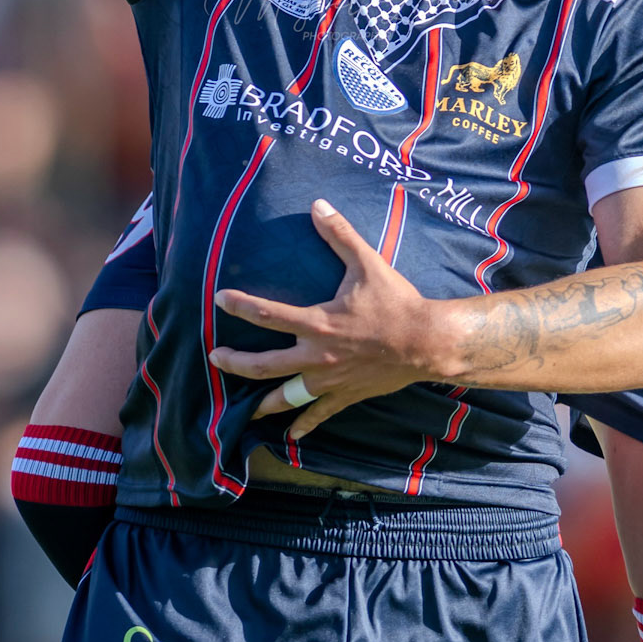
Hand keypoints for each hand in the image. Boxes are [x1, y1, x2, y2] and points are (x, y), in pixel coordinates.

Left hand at [209, 199, 445, 438]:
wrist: (427, 342)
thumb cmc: (397, 303)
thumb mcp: (368, 264)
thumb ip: (340, 235)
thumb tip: (318, 205)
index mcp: (318, 323)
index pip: (268, 315)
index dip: (240, 305)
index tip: (219, 299)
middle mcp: (317, 356)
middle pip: (264, 366)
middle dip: (235, 363)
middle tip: (214, 358)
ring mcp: (330, 380)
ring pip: (286, 397)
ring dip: (262, 403)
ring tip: (243, 409)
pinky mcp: (345, 395)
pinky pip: (319, 414)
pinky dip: (304, 426)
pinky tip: (292, 436)